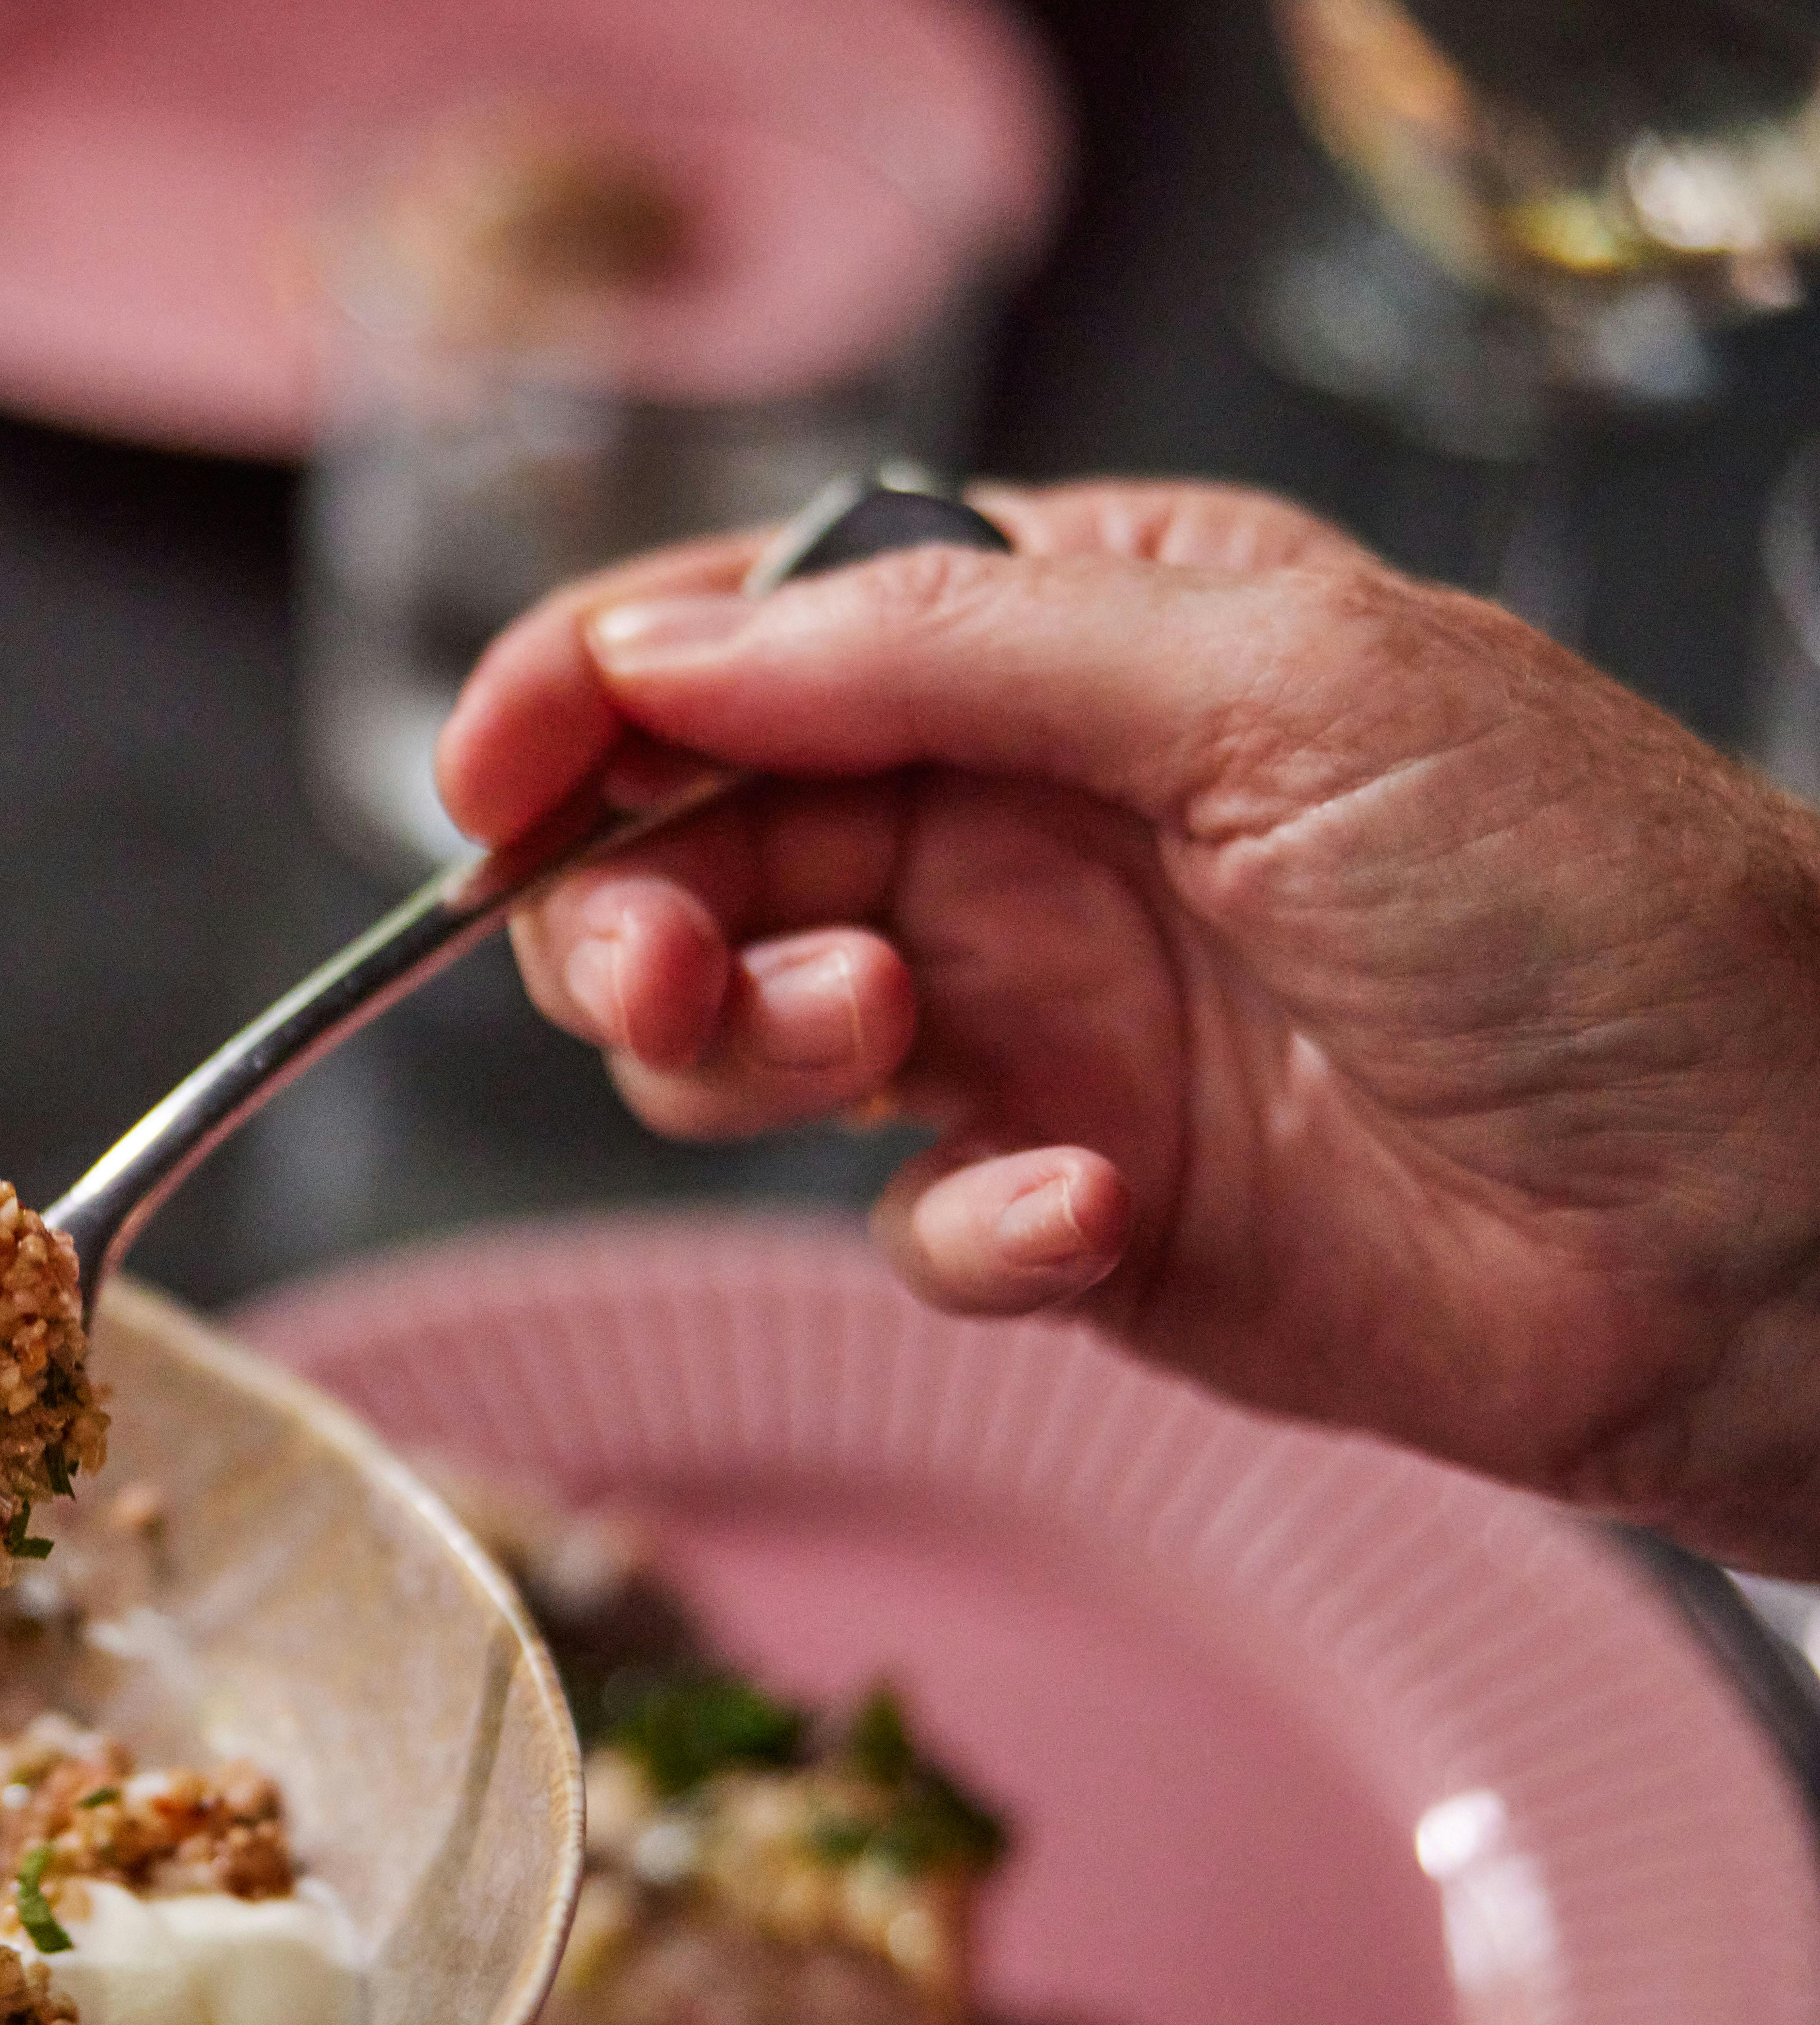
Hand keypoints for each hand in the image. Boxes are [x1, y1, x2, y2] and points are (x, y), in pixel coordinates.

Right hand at [440, 478, 1819, 1575]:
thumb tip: (672, 649)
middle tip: (680, 973)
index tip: (487, 783)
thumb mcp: (1271, 683)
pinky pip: (904, 1221)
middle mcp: (1030, 828)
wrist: (1765, 1218)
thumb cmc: (1584, 909)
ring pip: (748, 1037)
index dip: (590, 701)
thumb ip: (945, 651)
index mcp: (1075, 646)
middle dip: (646, 912)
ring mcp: (1039, 1023)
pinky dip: (962, 1225)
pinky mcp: (1070, 1205)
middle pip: (707, 852)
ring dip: (761, 1051)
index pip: (756, 644)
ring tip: (890, 1052)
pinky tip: (1096, 1210)